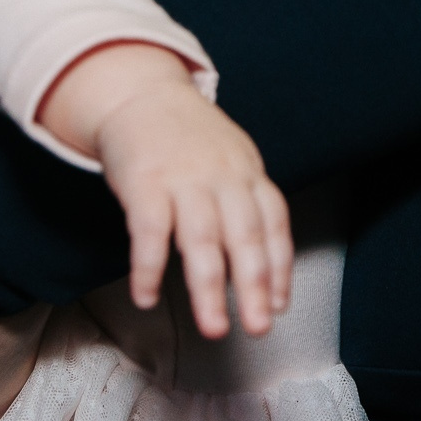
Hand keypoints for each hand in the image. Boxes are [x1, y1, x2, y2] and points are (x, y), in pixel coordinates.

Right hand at [40, 43, 292, 340]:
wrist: (140, 92)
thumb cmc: (189, 138)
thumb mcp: (231, 159)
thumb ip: (246, 205)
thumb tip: (264, 272)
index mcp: (247, 172)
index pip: (274, 223)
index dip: (280, 266)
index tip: (279, 305)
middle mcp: (221, 177)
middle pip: (244, 237)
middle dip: (254, 286)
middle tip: (258, 327)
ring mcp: (183, 179)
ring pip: (201, 240)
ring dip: (208, 288)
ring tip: (212, 327)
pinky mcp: (143, 182)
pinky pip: (150, 231)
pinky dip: (149, 267)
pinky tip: (146, 297)